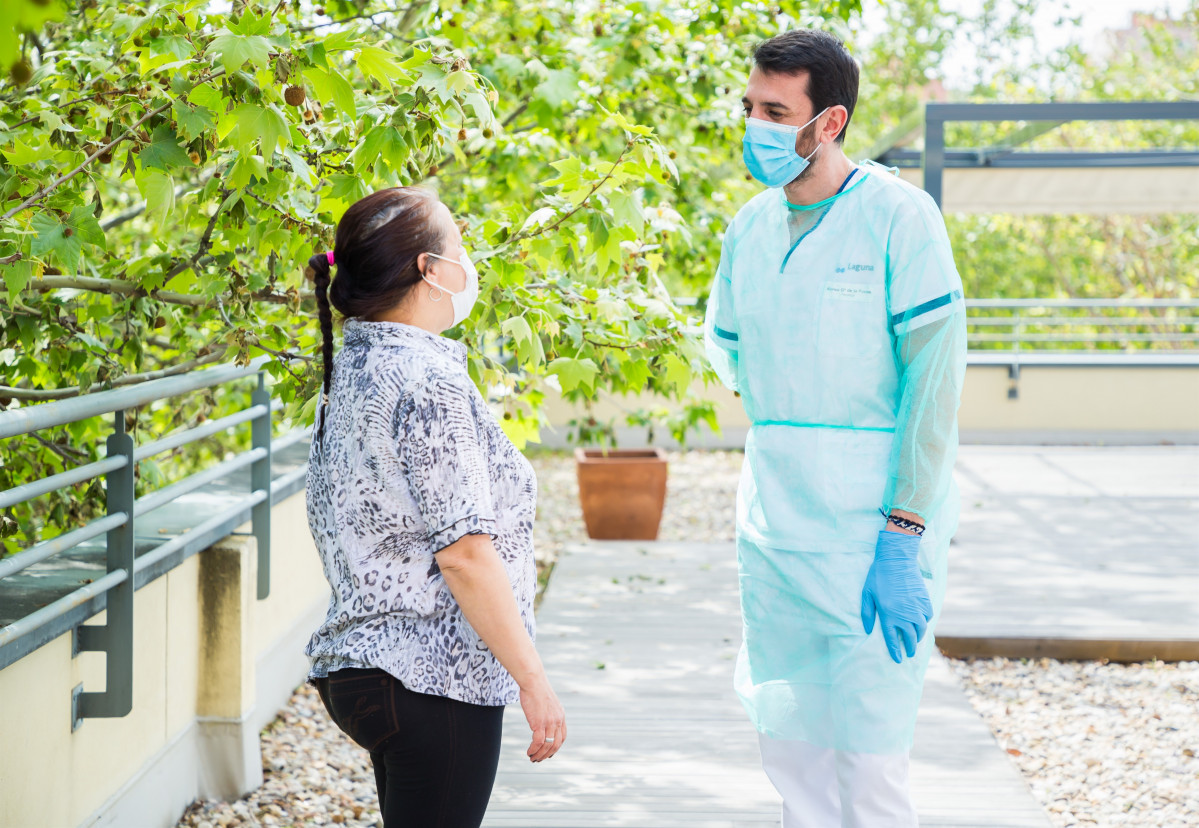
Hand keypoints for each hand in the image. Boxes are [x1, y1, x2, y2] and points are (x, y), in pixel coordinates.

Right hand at [519, 673, 565, 762]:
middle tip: (539, 759)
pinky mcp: (539, 723)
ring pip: (547, 746)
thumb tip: (543, 716)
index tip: (549, 752)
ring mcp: (549, 722)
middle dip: (547, 755)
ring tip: (532, 758)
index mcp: (561, 715)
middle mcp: (557, 720)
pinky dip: (533, 750)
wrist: (533, 681)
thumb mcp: (548, 702)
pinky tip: (529, 752)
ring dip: (539, 755)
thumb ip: (549, 711)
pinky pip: (538, 742)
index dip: (556, 747)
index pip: (562, 736)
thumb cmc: (537, 689)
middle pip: (556, 744)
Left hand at [860, 530, 932, 663]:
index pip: (893, 639)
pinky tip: (921, 623)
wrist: (897, 559)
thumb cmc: (878, 576)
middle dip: (910, 648)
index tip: (898, 660)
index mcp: (889, 615)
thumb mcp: (867, 594)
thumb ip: (867, 613)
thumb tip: (868, 630)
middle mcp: (905, 615)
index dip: (896, 651)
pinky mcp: (925, 601)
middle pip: (910, 638)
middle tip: (909, 654)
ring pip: (921, 629)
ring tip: (915, 641)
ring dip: (919, 638)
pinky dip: (925, 622)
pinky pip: (927, 617)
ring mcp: (916, 608)